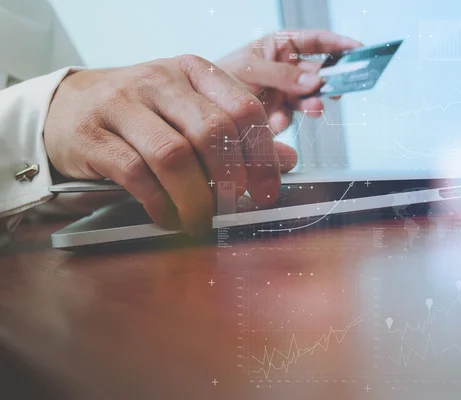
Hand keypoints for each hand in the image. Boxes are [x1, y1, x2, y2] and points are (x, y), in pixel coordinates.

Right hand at [44, 55, 294, 234]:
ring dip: (196, 199)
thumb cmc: (143, 114)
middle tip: (235, 208)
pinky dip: (160, 205)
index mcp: (194, 71)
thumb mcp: (191, 113)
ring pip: (174, 156)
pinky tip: (170, 218)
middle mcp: (160, 81)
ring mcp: (122, 104)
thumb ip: (238, 135)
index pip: (243, 108)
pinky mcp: (92, 135)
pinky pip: (136, 175)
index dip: (262, 155)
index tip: (268, 191)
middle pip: (211, 131)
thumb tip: (287, 160)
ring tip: (202, 220)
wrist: (69, 107)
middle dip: (231, 179)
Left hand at [217, 30, 361, 132]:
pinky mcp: (277, 112)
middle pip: (318, 72)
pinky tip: (276, 121)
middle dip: (328, 82)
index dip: (339, 45)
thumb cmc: (219, 76)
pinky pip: (291, 117)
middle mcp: (286, 68)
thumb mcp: (251, 69)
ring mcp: (283, 91)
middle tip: (338, 88)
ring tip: (314, 108)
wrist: (202, 107)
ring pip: (309, 97)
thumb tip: (313, 81)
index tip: (358, 51)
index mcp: (281, 46)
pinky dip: (286, 120)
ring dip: (312, 104)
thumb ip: (282, 74)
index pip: (316, 41)